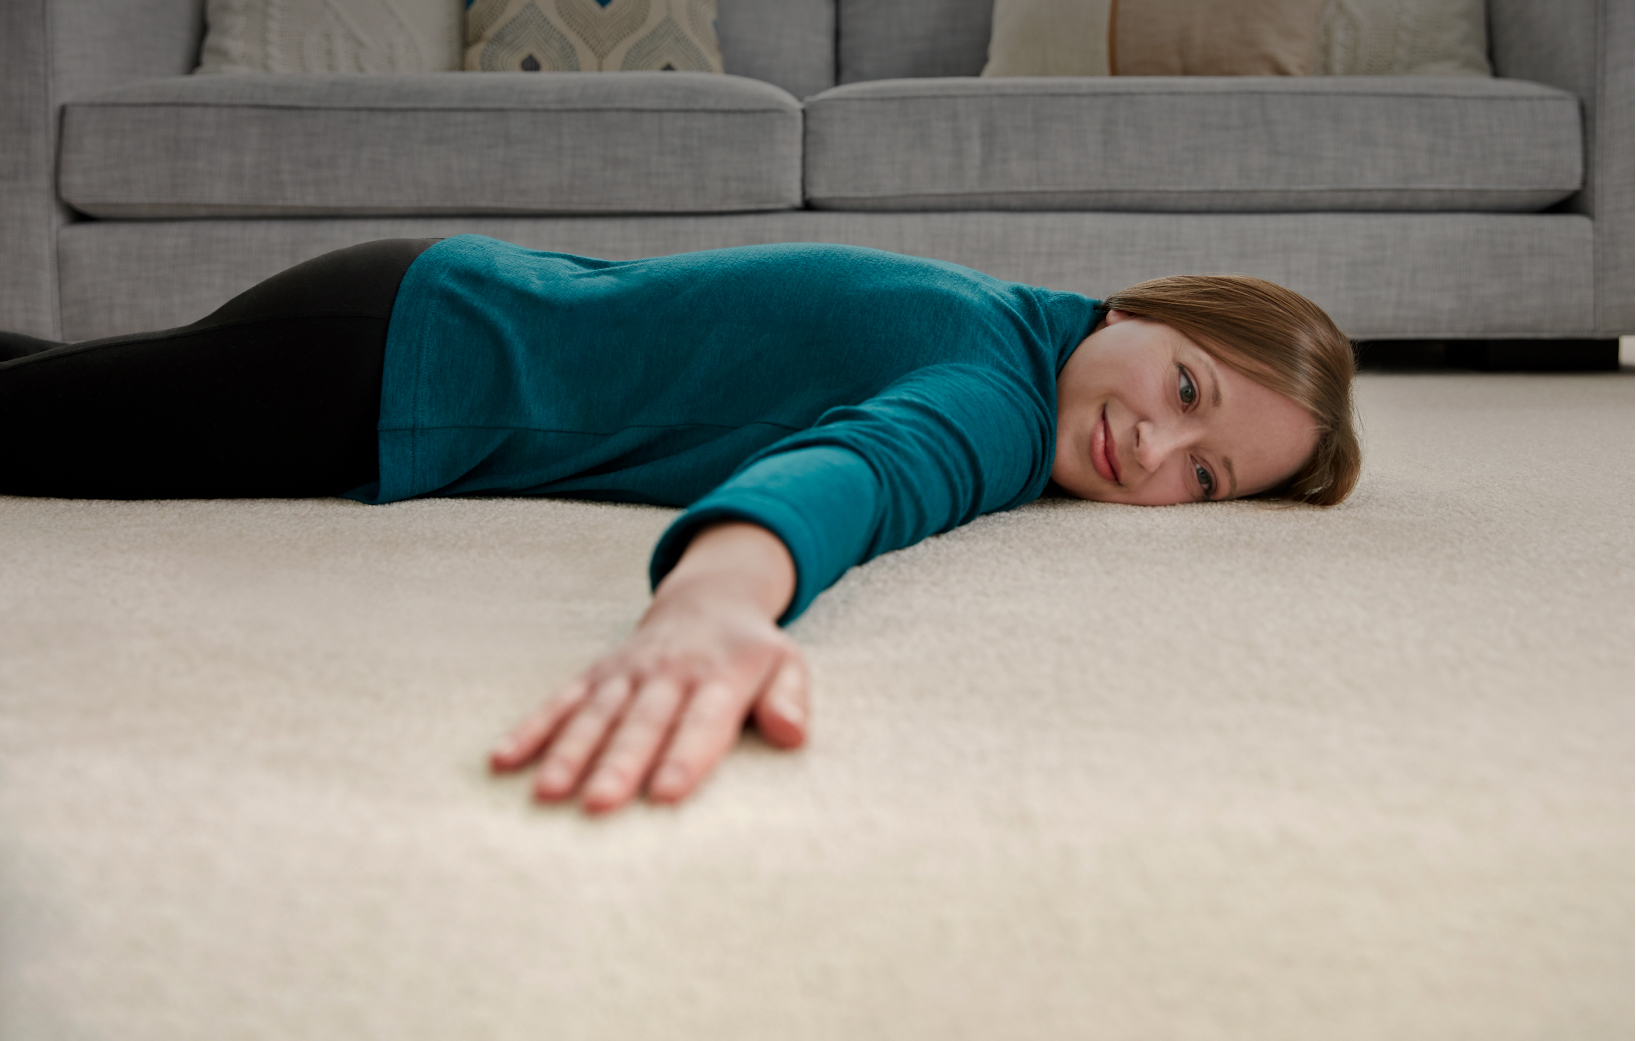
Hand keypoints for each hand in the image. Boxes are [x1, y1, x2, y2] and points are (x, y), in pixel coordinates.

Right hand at [489, 522, 806, 812]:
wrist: (709, 600)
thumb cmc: (751, 653)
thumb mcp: (787, 664)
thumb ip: (791, 699)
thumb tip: (792, 734)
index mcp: (720, 677)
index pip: (702, 722)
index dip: (684, 758)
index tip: (665, 795)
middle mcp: (668, 674)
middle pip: (642, 724)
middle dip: (618, 764)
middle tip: (599, 804)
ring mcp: (627, 674)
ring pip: (595, 715)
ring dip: (569, 753)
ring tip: (548, 792)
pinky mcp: (596, 676)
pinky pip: (560, 701)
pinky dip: (531, 729)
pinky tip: (503, 761)